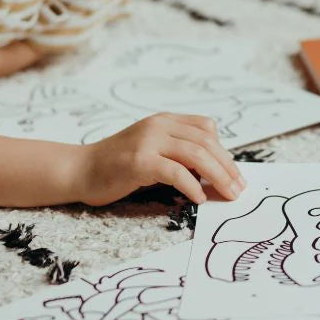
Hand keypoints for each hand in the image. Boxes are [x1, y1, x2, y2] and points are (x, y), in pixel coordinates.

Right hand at [70, 113, 245, 205]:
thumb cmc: (117, 166)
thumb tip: (213, 173)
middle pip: (205, 141)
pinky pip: (176, 172)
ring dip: (218, 176)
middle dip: (227, 166)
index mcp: (164, 120)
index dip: (224, 150)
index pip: (205, 128)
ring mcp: (148, 141)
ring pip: (196, 154)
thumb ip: (178, 154)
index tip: (234, 173)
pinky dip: (192, 185)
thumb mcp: (152, 150)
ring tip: (227, 194)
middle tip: (239, 188)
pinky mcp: (139, 161)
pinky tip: (199, 198)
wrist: (80, 170)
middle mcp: (158, 126)